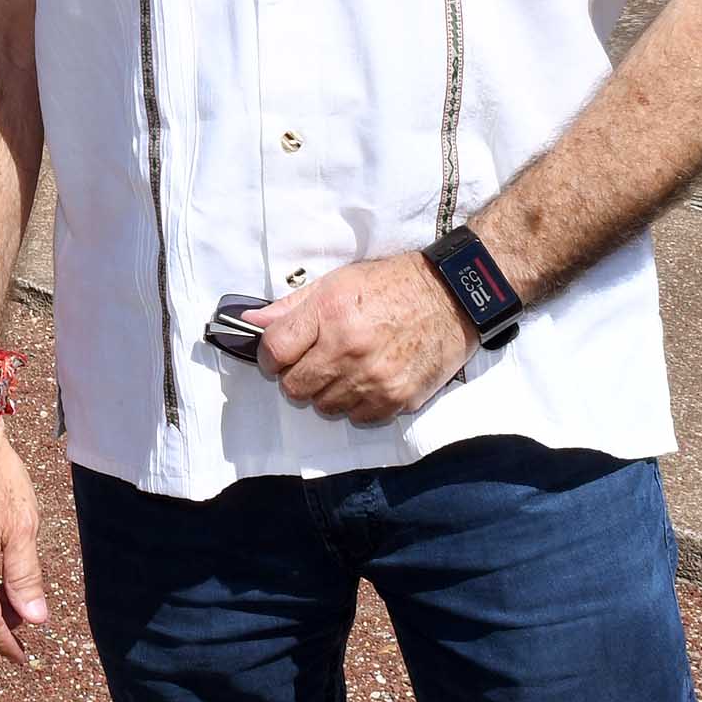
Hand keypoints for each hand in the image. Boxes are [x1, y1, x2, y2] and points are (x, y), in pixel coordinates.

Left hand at [254, 251, 472, 425]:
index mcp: (330, 313)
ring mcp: (374, 379)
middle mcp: (349, 349)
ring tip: (343, 370)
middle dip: (295, 377)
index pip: (275, 350)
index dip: (269, 355)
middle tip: (312, 362)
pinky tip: (366, 382)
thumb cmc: (391, 286)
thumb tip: (249, 323)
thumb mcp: (337, 282)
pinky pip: (357, 419)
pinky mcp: (398, 399)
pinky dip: (355, 405)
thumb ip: (291, 307)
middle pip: (294, 387)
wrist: (451, 298)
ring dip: (326, 392)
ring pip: (323, 407)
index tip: (278, 354)